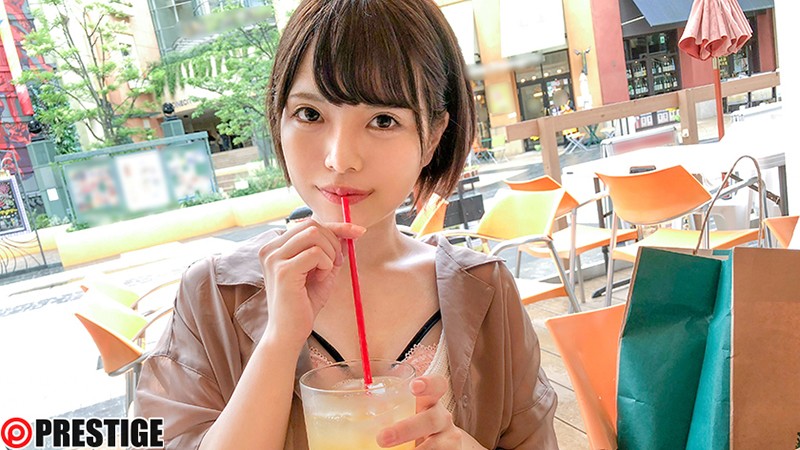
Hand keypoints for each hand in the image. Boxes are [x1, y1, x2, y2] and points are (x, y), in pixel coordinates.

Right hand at [259, 219, 364, 346]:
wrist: (289, 333)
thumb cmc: (303, 305)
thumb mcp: (321, 272)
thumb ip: (330, 252)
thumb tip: (347, 233)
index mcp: (275, 247)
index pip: (308, 224)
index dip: (336, 226)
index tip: (358, 231)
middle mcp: (270, 249)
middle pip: (311, 225)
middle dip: (333, 242)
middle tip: (335, 264)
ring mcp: (274, 258)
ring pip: (314, 234)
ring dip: (329, 253)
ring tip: (325, 272)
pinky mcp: (283, 270)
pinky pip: (316, 253)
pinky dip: (326, 265)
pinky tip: (319, 279)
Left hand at [376, 375, 462, 448]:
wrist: (439, 446)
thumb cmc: (411, 424)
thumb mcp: (401, 412)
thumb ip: (378, 408)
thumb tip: (325, 409)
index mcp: (429, 400)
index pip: (437, 385)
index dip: (428, 384)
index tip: (413, 386)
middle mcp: (442, 418)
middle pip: (432, 419)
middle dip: (407, 429)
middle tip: (382, 438)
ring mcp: (448, 440)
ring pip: (438, 446)